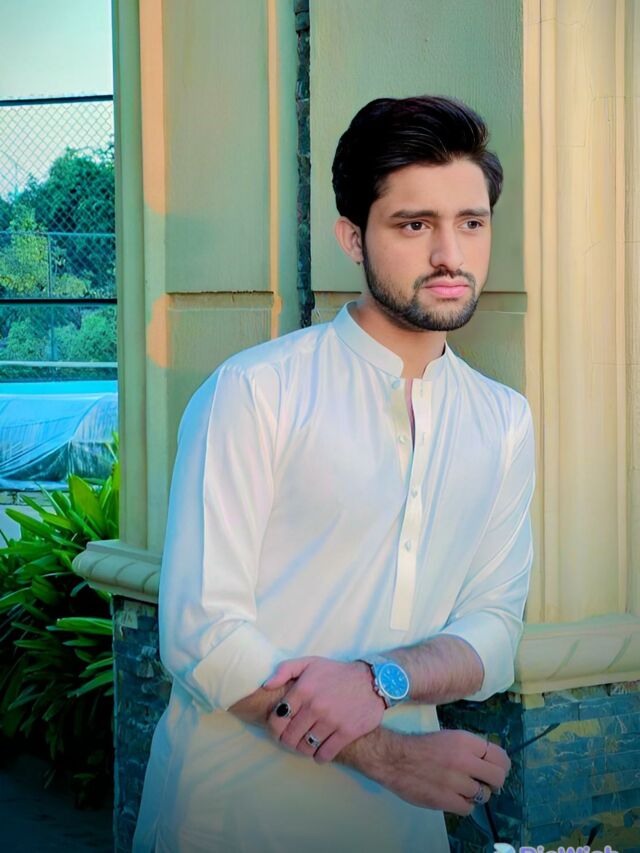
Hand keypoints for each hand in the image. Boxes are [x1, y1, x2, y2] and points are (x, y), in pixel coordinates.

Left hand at [263, 656, 385, 761]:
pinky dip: (319, 757)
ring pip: (306, 747)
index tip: (280, 729)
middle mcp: (315, 706)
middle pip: (289, 737)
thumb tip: (266, 685)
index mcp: (303, 689)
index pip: (277, 719)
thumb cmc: (336, 673)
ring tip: (306, 743)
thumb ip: (285, 670)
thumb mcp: (310, 663)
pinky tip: (320, 751)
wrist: (372, 680)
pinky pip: (325, 754)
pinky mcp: (347, 732)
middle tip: (293, 739)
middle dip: (288, 741)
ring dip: (303, 749)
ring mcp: (332, 720)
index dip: (275, 728)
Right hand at [361, 729, 509, 815]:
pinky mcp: (446, 799)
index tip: (496, 770)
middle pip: (498, 777)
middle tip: (486, 784)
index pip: (499, 756)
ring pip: (483, 795)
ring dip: (476, 795)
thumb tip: (490, 763)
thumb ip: (470, 749)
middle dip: (495, 783)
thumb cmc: (422, 746)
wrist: (395, 758)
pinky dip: (464, 805)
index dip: (502, 766)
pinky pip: (468, 808)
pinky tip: (455, 798)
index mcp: (465, 741)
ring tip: (464, 790)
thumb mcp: (449, 738)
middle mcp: (464, 760)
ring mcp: (456, 781)